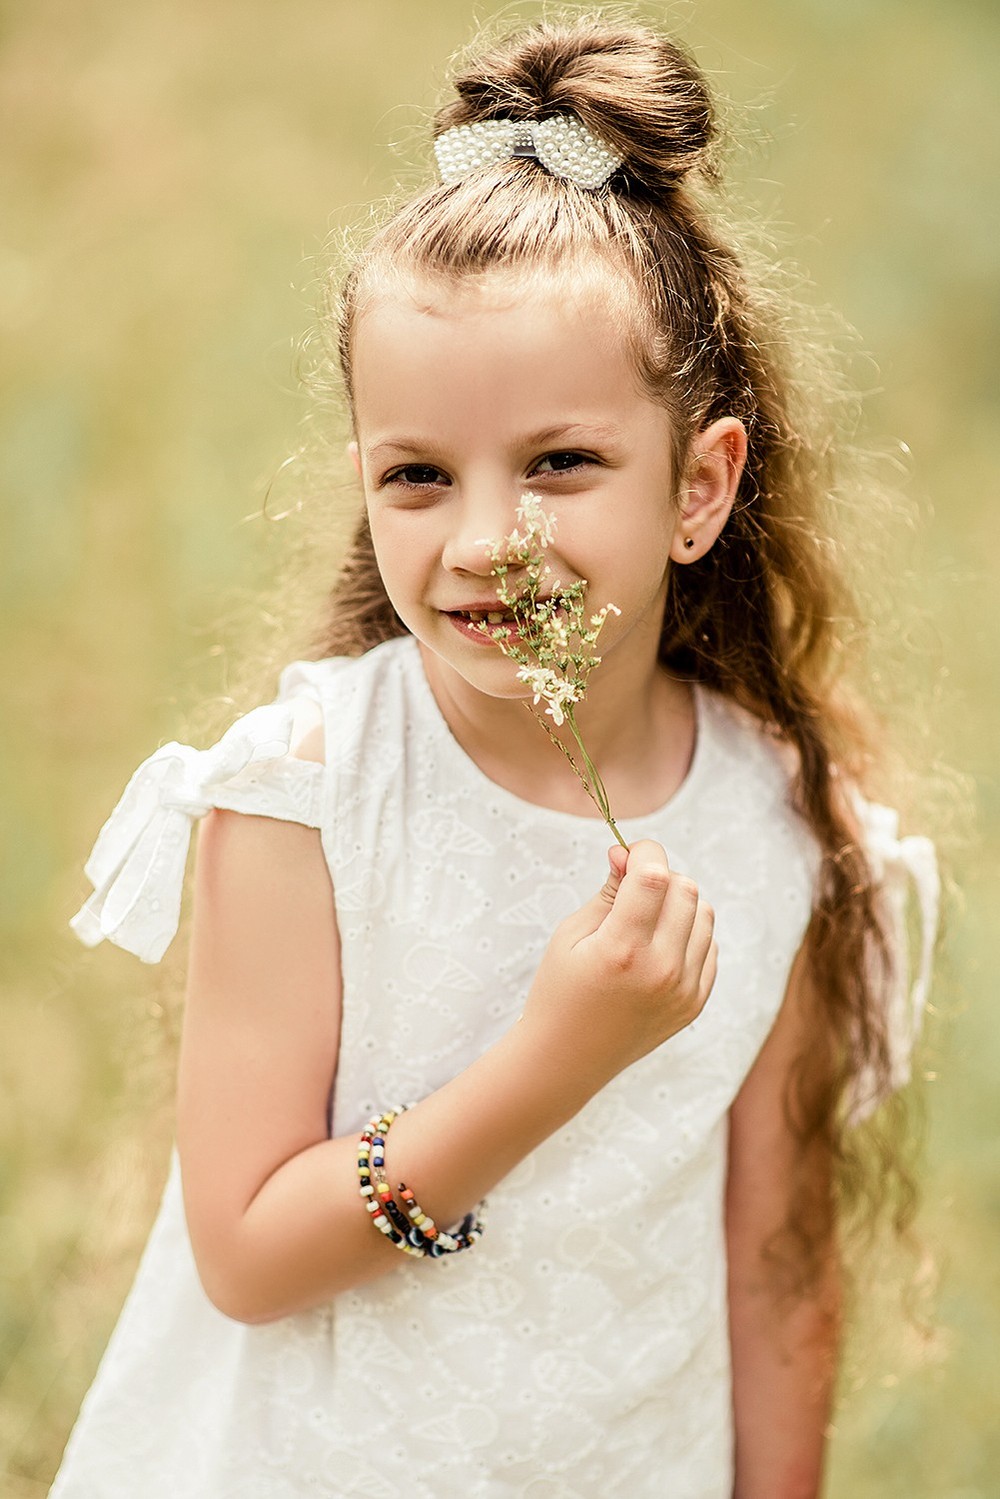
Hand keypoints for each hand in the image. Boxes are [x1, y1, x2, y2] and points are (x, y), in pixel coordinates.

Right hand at [521, 839, 717, 1088]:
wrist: (567, 1059)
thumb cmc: (559, 991)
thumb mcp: (571, 935)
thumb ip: (607, 891)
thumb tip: (628, 853)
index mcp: (622, 950)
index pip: (655, 876)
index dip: (643, 853)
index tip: (627, 855)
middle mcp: (661, 970)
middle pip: (686, 889)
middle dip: (660, 876)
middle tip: (632, 890)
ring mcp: (684, 990)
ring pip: (705, 914)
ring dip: (679, 904)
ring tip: (646, 920)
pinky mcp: (695, 1003)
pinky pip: (710, 946)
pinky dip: (689, 934)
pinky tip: (658, 946)